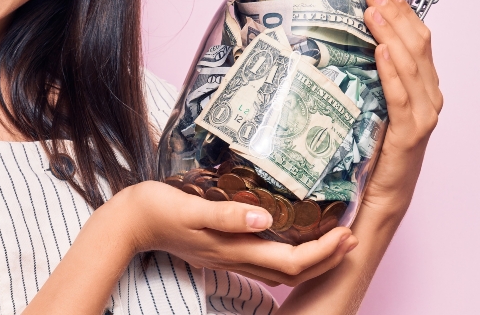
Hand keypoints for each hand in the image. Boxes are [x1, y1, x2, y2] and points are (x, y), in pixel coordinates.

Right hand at [105, 181, 357, 286]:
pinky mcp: (222, 249)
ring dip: (313, 259)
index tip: (346, 233)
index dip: (323, 252)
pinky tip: (293, 237)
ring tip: (332, 238)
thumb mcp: (191, 206)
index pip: (291, 261)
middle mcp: (235, 257)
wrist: (128, 223)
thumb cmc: (156, 209)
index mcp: (233, 248)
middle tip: (351, 237)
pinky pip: (265, 261)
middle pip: (293, 273)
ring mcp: (228, 256)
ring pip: (281, 270)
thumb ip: (227, 214)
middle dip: (327, 259)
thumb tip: (264, 218)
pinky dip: (290, 254)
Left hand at [361, 0, 444, 216]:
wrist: (381, 198)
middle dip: (396, 16)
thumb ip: (370, 80)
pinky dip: (393, 73)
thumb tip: (346, 46)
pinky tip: (382, 52)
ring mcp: (423, 117)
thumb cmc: (374, 155)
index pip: (418, 42)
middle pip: (418, 47)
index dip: (402, 14)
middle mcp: (430, 99)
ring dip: (392, 35)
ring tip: (374, 13)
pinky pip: (402, 98)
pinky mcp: (410, 135)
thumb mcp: (372, 108)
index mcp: (423, 89)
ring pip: (412, 66)